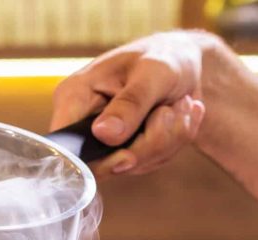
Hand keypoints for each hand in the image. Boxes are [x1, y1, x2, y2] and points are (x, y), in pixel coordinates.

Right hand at [50, 31, 212, 177]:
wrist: (190, 63)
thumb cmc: (166, 55)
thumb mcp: (153, 71)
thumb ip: (130, 103)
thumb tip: (103, 134)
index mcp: (74, 97)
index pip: (67, 148)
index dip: (95, 161)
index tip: (128, 156)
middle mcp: (84, 124)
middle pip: (104, 163)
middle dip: (147, 143)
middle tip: (170, 111)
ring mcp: (104, 142)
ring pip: (133, 165)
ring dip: (166, 140)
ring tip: (179, 105)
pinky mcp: (125, 152)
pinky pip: (148, 163)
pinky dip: (172, 142)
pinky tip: (179, 116)